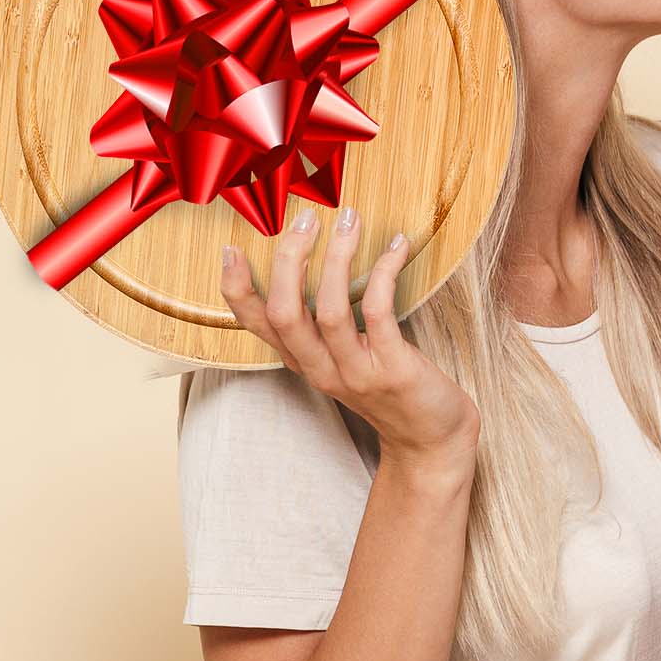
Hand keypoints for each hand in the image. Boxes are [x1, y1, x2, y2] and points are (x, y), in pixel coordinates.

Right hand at [221, 207, 479, 469]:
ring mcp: (357, 372)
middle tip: (305, 219)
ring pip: (330, 311)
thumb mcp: (347, 358)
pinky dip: (386, 273)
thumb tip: (323, 262)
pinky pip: (381, 312)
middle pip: (285, 313)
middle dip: (289, 261)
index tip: (230, 249)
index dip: (237, 289)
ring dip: (338, 259)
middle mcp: (323, 370)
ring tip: (349, 220)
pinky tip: (398, 247)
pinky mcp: (393, 370)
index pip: (257, 325)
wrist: (430, 441)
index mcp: (305, 362)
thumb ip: (327, 325)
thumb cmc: (391, 388)